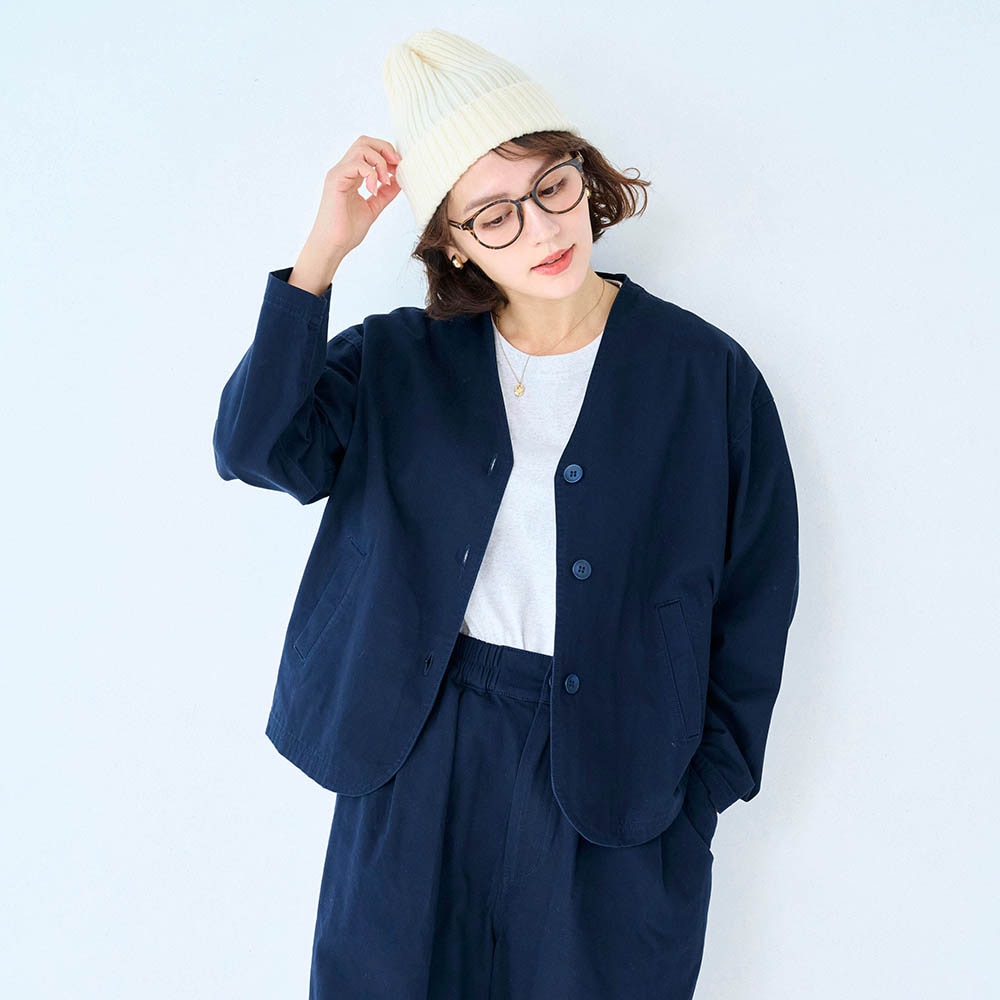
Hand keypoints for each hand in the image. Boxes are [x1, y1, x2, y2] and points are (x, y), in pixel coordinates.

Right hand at [304, 135, 402, 261]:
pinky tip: (373, 190)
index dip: (386, 154)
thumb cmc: (347, 230)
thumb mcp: (373, 207)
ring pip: (362, 148)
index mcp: (352, 175)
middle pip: (365, 141)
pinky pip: (356, 164)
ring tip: (384, 182)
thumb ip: (385, 193)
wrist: (333, 245)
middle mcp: (344, 170)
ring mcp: (338, 173)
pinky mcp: (335, 180)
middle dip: (385, 149)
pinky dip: (371, 174)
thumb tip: (399, 181)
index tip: (398, 169)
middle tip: (395, 166)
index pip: (369, 150)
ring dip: (379, 162)